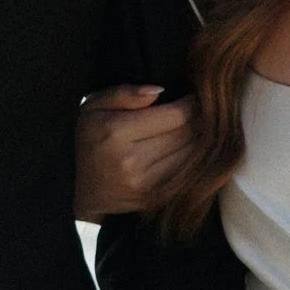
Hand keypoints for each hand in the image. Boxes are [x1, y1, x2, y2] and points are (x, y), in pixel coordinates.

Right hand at [75, 84, 192, 219]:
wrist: (83, 189)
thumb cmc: (91, 141)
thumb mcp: (93, 106)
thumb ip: (124, 94)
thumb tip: (159, 90)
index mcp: (116, 132)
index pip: (175, 115)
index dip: (193, 104)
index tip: (197, 97)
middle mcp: (132, 160)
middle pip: (188, 135)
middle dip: (201, 120)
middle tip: (205, 111)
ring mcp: (145, 184)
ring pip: (193, 156)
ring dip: (203, 141)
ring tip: (203, 129)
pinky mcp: (155, 199)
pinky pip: (189, 176)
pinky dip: (196, 161)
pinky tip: (193, 150)